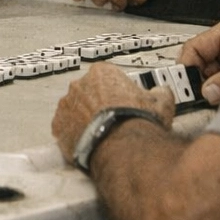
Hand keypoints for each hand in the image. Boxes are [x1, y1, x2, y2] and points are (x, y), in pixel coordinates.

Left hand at [51, 62, 175, 163]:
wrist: (121, 147)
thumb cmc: (137, 122)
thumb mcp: (161, 101)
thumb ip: (160, 91)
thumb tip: (162, 91)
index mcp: (102, 72)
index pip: (106, 77)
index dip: (117, 91)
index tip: (122, 101)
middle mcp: (79, 85)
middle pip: (88, 91)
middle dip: (98, 103)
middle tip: (112, 118)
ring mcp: (66, 105)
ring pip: (75, 110)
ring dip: (85, 119)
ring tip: (101, 133)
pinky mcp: (58, 126)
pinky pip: (64, 128)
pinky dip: (73, 134)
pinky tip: (88, 141)